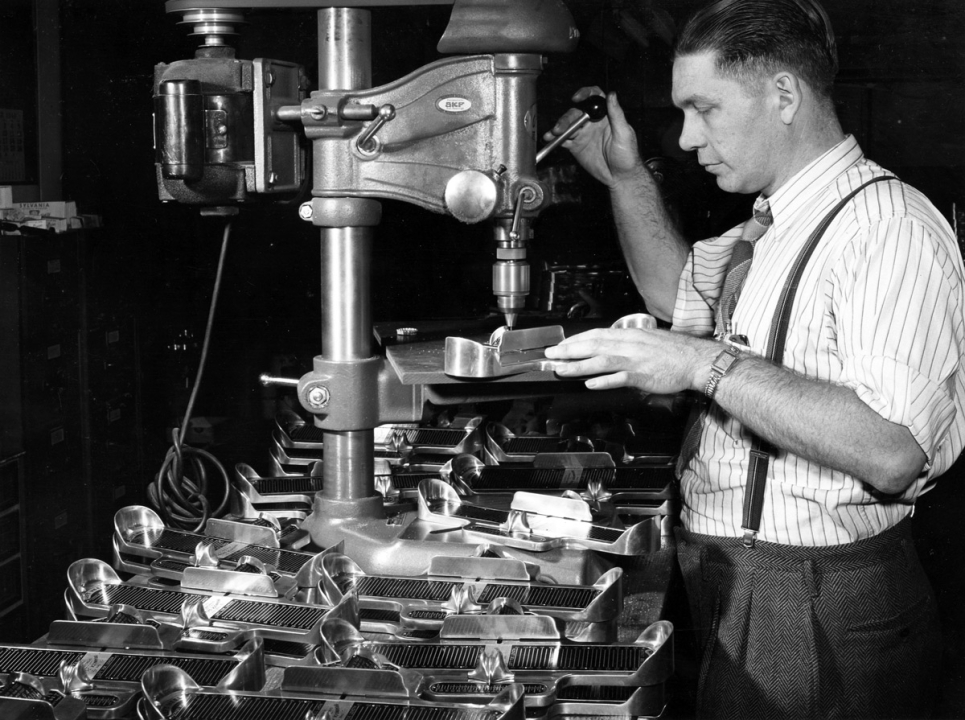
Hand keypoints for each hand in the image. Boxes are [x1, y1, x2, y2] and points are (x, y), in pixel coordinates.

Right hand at [543, 88, 645, 187]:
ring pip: (568, 125)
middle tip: (562, 127)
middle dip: (567, 118)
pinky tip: (550, 138)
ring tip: (554, 133)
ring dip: (559, 127)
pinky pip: (564, 140)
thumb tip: (612, 94)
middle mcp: (592, 122)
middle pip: (576, 113)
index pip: (594, 98)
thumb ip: (617, 114)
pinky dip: (555, 139)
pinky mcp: (576, 146)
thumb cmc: (627, 156)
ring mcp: (583, 134)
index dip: (585, 94)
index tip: (577, 98)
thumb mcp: (624, 133)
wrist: (620, 177)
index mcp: (605, 116)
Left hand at [544, 327, 719, 393]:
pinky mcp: (641, 376)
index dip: (577, 339)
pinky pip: (618, 378)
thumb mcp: (648, 339)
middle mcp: (629, 345)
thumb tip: (612, 346)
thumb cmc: (675, 351)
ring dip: (578, 365)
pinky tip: (589, 383)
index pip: (597, 334)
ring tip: (561, 369)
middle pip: (593, 345)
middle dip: (569, 350)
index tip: (562, 343)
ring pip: (600, 361)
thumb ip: (629, 343)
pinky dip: (603, 380)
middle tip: (551, 354)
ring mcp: (634, 360)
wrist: (696, 359)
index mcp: (630, 335)